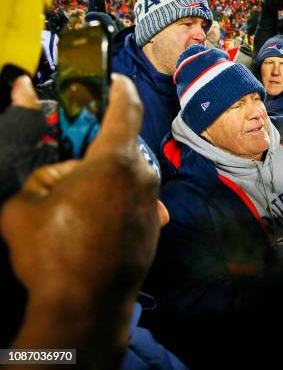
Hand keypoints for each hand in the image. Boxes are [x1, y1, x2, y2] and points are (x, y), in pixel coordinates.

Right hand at [1, 74, 159, 358]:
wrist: (86, 307)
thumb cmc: (53, 253)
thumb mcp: (22, 206)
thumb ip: (38, 175)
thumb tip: (58, 173)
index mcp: (115, 161)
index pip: (126, 108)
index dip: (120, 88)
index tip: (115, 79)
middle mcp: (144, 177)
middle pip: (122, 147)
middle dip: (96, 151)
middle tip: (67, 170)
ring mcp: (154, 203)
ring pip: (128, 175)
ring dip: (105, 179)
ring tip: (74, 205)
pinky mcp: (155, 227)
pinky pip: (134, 200)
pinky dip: (116, 201)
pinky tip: (92, 224)